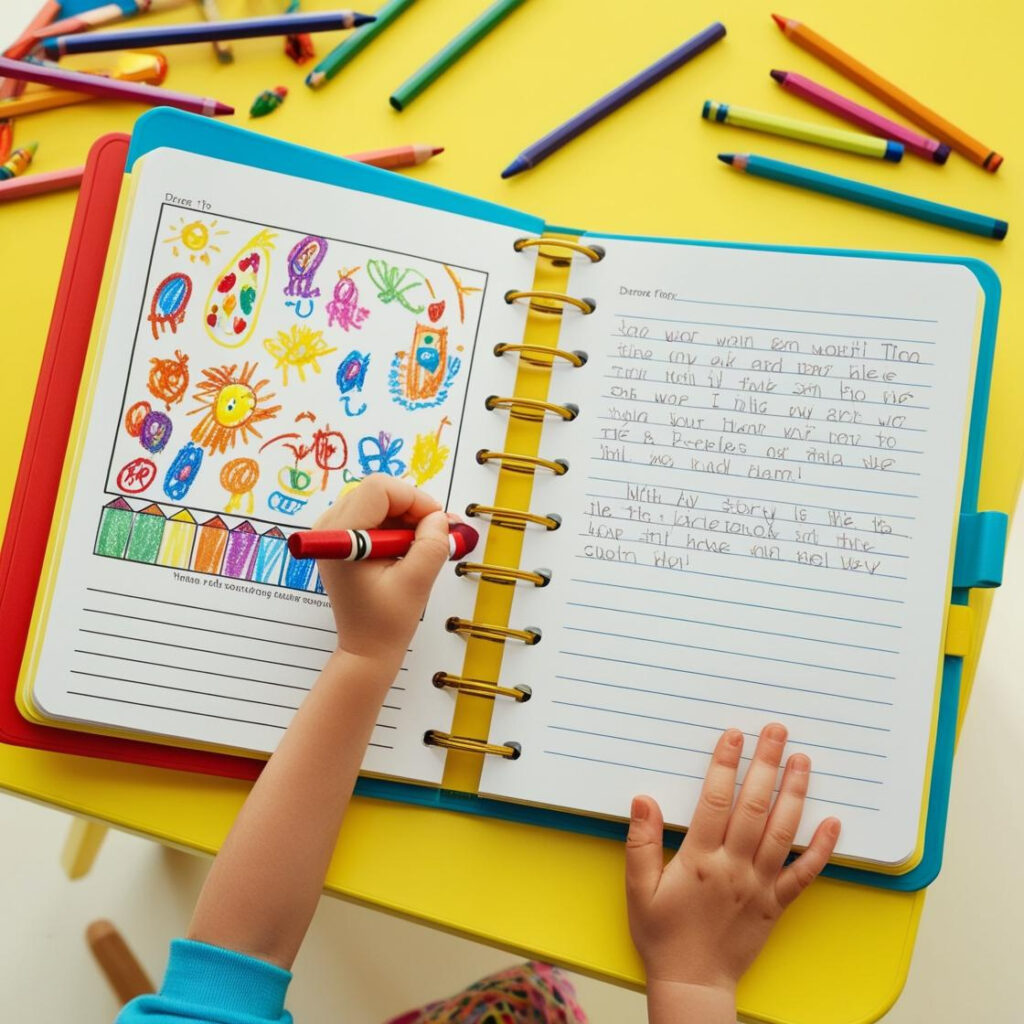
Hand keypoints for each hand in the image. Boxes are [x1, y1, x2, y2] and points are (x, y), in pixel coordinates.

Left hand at [313, 475, 450, 669]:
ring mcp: (334, 530)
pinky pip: (375, 513)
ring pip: (380, 500)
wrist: (366, 648)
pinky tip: (409, 548)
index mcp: (341, 537)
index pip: (379, 489)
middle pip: (379, 491)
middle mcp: (330, 527)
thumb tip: (439, 516)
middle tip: (435, 536)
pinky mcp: (344, 537)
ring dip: (407, 517)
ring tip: (424, 546)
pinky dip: (398, 524)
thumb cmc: (386, 621)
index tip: (436, 524)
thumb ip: (431, 544)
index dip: (414, 500)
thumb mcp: (417, 582)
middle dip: (413, 508)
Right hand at [626, 724, 840, 1005]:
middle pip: (754, 807)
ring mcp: (760, 885)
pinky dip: (821, 848)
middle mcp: (734, 868)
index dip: (725, 764)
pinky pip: (804, 874)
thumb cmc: (662, 935)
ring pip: (782, 832)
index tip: (734, 735)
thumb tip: (644, 800)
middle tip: (776, 732)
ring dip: (794, 793)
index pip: (716, 800)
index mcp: (699, 860)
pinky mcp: (777, 905)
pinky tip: (833, 823)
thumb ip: (641, 843)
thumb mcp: (637, 889)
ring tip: (802, 761)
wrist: (692, 983)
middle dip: (766, 765)